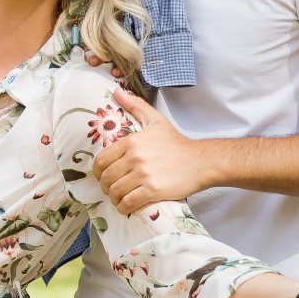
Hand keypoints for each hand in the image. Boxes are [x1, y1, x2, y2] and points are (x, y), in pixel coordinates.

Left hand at [92, 89, 212, 214]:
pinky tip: (126, 206)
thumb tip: (117, 90)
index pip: (101, 160)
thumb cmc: (176, 142)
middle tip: (110, 189)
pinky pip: (128, 202)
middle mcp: (135, 157)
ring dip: (113, 198)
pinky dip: (123, 207)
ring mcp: (144, 175)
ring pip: (115, 191)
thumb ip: (134, 105)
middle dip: (105, 186)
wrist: (200, 161)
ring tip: (118, 198)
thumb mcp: (155, 120)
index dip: (98, 172)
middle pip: (106, 178)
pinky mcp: (153, 190)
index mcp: (131, 141)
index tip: (103, 176)